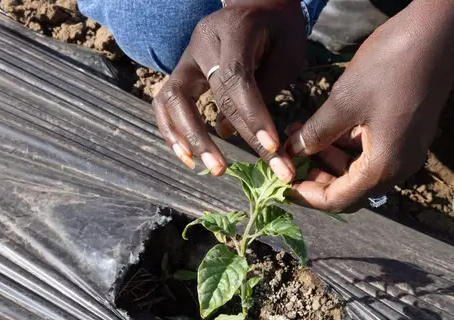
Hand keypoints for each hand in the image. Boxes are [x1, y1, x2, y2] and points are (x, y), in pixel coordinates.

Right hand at [153, 0, 305, 181]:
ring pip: (171, 100)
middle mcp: (201, 42)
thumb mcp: (287, 53)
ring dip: (189, 139)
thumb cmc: (279, 31)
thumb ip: (265, 90)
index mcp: (233, 31)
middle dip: (228, 137)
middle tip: (244, 169)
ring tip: (213, 168)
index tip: (272, 147)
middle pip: (206, 94)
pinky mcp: (181, 72)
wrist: (257, 6)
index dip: (253, 115)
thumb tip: (233, 132)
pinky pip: (166, 103)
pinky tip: (189, 158)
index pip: (237, 78)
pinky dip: (174, 132)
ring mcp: (186, 57)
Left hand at [285, 0, 453, 211]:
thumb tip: (293, 151)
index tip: (283, 184)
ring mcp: (406, 151)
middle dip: (317, 176)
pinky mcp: (408, 134)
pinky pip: (372, 152)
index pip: (339, 200)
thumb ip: (316, 133)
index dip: (307, 196)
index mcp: (383, 167)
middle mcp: (398, 167)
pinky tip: (325, 126)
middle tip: (290, 157)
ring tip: (300, 134)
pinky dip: (346, 145)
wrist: (438, 34)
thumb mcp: (343, 102)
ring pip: (360, 170)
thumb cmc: (389, 67)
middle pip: (351, 189)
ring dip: (329, 158)